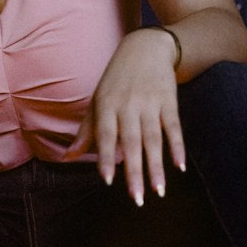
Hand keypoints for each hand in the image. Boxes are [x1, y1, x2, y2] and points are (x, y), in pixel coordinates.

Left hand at [65, 28, 185, 204]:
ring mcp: (150, 103)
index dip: (106, 157)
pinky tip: (180, 166)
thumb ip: (86, 132)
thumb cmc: (116, 80)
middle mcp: (128, 105)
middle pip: (131, 143)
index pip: (105, 135)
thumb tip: (67, 159)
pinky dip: (178, 147)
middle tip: (137, 199)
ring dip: (157, 166)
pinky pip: (173, 127)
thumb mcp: (98, 101)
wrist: (145, 46)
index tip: (108, 180)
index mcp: (107, 106)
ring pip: (154, 139)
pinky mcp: (169, 101)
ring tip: (159, 191)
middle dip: (134, 172)